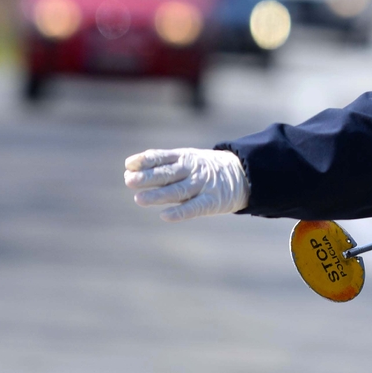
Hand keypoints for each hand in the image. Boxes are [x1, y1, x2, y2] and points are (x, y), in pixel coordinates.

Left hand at [123, 147, 247, 221]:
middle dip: (148, 177)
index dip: (146, 161)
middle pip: (168, 174)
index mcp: (185, 157)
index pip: (163, 157)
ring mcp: (203, 185)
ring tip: (139, 199)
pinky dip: (180, 212)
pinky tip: (165, 216)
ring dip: (158, 195)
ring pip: (178, 190)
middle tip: (129, 181)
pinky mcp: (212, 202)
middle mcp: (192, 170)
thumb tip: (130, 169)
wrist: (243, 174)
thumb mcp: (187, 158)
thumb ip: (162, 164)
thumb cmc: (205, 168)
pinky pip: (195, 207)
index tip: (128, 165)